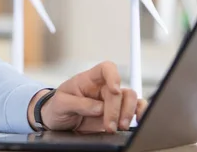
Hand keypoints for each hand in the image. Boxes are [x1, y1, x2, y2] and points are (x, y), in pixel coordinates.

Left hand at [28, 62, 147, 132]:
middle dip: (116, 109)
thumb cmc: (57, 107)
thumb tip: (99, 108)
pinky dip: (139, 114)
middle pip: (119, 90)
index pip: (106, 68)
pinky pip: (134, 110)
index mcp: (88, 80)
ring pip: (130, 99)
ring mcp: (111, 102)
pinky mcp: (116, 115)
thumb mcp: (60, 104)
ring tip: (119, 127)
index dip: (113, 76)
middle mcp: (102, 88)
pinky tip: (136, 122)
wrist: (57, 122)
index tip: (114, 90)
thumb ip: (79, 104)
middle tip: (109, 126)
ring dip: (128, 113)